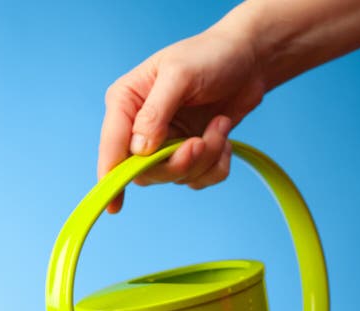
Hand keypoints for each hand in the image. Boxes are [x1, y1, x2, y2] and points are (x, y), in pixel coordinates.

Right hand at [99, 23, 265, 211]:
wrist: (249, 58)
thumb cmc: (211, 55)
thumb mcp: (180, 74)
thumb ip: (155, 112)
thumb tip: (139, 150)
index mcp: (125, 103)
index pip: (112, 148)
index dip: (111, 179)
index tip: (113, 206)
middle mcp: (138, 128)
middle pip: (143, 172)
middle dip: (177, 163)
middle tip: (200, 144)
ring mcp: (163, 145)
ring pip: (173, 177)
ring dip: (204, 159)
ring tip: (220, 126)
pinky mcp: (187, 155)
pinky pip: (196, 180)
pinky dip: (216, 165)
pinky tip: (223, 136)